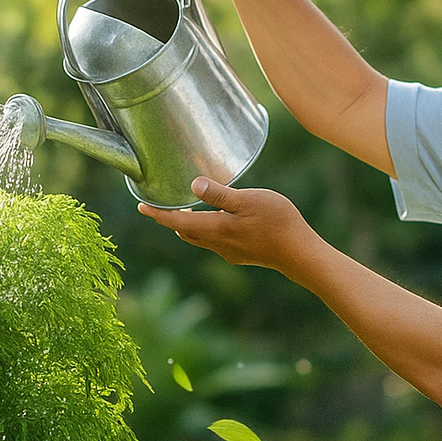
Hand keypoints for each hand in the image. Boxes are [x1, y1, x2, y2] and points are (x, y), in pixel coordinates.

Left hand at [138, 176, 318, 274]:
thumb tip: (192, 185)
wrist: (300, 254)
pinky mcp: (241, 255)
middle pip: (185, 232)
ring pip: (200, 239)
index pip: (177, 222)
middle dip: (170, 220)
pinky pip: (214, 243)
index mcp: (216, 228)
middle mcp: (218, 244)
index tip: (141, 206)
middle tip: (159, 207)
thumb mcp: (249, 200)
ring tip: (185, 212)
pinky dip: (206, 231)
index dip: (158, 214)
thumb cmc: (278, 222)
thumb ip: (220, 194)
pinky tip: (217, 223)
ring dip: (188, 226)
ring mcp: (230, 252)